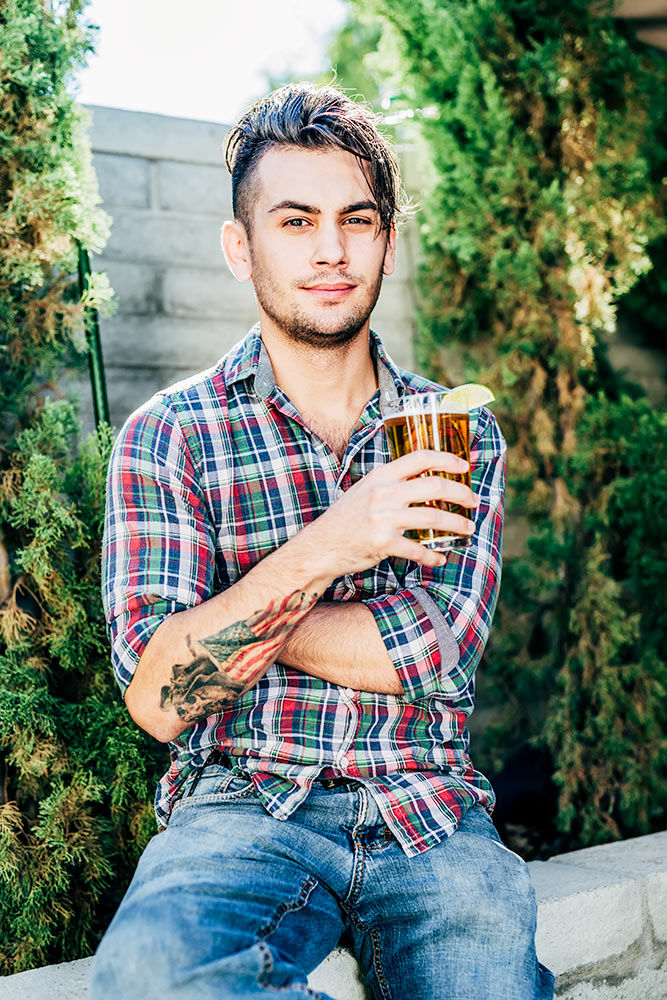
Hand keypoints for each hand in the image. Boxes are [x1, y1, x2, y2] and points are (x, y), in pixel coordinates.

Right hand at [304, 449, 478, 575]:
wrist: (320, 546)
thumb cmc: (345, 519)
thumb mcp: (365, 490)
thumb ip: (391, 484)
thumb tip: (423, 481)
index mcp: (381, 476)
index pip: (420, 458)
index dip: (447, 459)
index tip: (465, 466)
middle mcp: (383, 494)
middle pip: (434, 485)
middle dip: (461, 493)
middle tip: (473, 501)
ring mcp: (383, 518)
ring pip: (433, 516)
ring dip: (456, 523)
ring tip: (467, 528)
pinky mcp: (383, 543)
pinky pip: (418, 549)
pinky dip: (432, 555)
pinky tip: (440, 557)